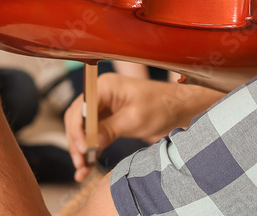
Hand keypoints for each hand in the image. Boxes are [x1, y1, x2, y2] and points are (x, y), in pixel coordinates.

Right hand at [63, 73, 220, 181]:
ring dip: (81, 149)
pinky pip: (94, 135)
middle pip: (77, 120)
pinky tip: (88, 166)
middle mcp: (101, 94)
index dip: (77, 130)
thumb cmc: (161, 106)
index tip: (83, 149)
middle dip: (77, 142)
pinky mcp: (109, 119)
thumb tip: (89, 143)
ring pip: (83, 130)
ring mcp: (104, 107)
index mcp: (105, 86)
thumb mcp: (134, 119)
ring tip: (82, 170)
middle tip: (80, 163)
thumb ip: (109, 129)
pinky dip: (90, 149)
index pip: (80, 109)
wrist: (179, 109)